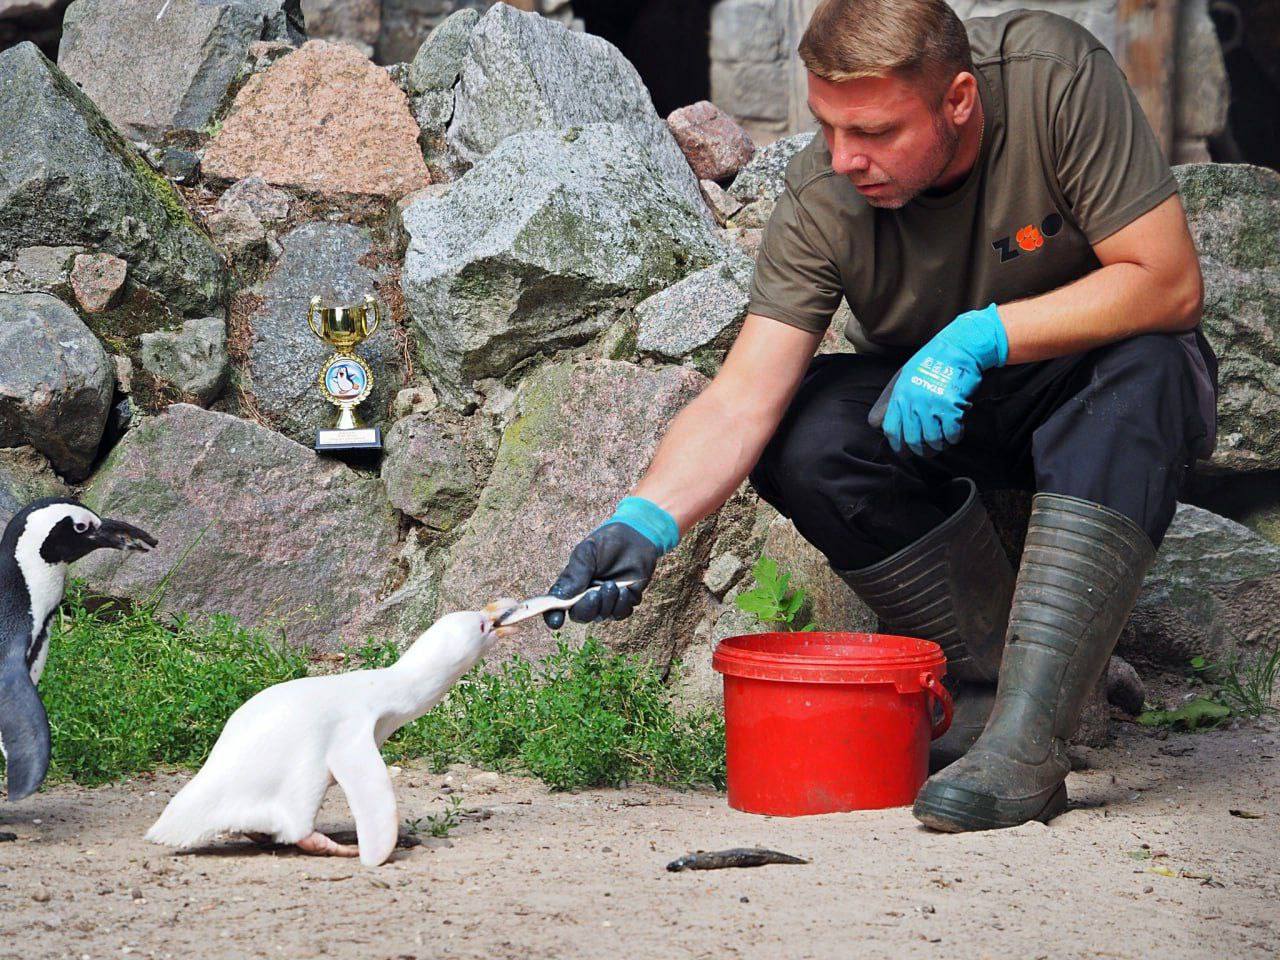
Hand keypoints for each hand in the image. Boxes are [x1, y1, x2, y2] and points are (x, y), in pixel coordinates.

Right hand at [543, 522, 658, 627]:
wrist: (634, 538)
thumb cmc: (607, 543)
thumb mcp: (587, 552)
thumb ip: (576, 573)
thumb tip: (562, 596)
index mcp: (571, 585)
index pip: (557, 606)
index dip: (553, 617)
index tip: (557, 621)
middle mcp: (585, 597)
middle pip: (580, 616)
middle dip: (587, 608)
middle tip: (595, 593)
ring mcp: (604, 601)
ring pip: (601, 616)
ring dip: (607, 603)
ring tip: (612, 584)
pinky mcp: (623, 602)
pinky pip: (620, 614)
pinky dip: (622, 605)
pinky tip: (625, 590)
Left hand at [871, 303, 1007, 456]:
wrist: (960, 346)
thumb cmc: (932, 361)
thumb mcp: (905, 376)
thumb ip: (892, 399)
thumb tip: (875, 423)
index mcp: (900, 395)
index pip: (891, 429)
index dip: (897, 444)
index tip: (904, 450)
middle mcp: (914, 401)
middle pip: (912, 440)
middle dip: (920, 450)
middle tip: (927, 451)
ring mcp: (933, 404)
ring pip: (932, 440)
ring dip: (938, 446)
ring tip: (943, 442)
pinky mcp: (952, 406)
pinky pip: (952, 434)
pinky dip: (954, 437)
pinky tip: (956, 432)